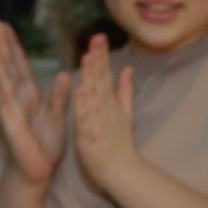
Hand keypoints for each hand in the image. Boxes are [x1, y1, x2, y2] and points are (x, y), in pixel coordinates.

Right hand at [0, 19, 70, 187]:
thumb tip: (64, 74)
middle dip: (3, 45)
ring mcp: (12, 111)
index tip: (7, 26)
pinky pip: (5, 106)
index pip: (21, 66)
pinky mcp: (12, 126)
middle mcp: (18, 100)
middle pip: (9, 67)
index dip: (15, 46)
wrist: (37, 171)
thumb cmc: (45, 145)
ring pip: (3, 82)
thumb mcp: (58, 117)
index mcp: (30, 96)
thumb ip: (60, 96)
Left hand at [71, 34, 139, 195]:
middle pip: (101, 80)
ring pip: (94, 97)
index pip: (106, 74)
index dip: (102, 56)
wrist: (121, 171)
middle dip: (98, 59)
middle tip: (96, 39)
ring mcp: (98, 121)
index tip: (99, 37)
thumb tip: (128, 68)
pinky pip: (85, 119)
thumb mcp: (125, 113)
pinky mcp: (90, 136)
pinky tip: (79, 91)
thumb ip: (125, 90)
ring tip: (87, 58)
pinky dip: (83, 106)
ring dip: (91, 77)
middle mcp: (105, 108)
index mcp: (109, 102)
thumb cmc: (119, 143)